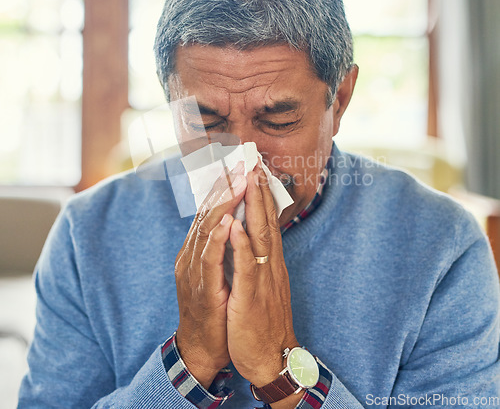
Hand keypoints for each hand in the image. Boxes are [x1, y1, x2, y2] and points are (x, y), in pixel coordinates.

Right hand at [175, 161, 246, 388]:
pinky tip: (227, 222)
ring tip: (236, 181)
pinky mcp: (202, 290)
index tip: (238, 163)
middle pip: (207, 214)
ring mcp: (194, 272)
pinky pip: (209, 262)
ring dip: (222, 205)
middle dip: (224, 186)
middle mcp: (192, 255)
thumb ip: (221, 243)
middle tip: (239, 162)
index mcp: (198, 249)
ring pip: (206, 231)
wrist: (204, 347)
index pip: (210, 210)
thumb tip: (234, 216)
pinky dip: (217, 240)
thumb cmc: (216, 305)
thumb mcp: (218, 269)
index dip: (223, 185)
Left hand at [226, 159, 298, 387]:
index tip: (254, 167)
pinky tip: (236, 225)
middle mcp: (269, 263)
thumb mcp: (261, 281)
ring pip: (259, 236)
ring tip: (248, 178)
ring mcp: (262, 278)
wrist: (271, 356)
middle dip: (258, 188)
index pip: (265, 219)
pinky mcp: (252, 296)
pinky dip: (242, 245)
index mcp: (268, 259)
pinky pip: (247, 267)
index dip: (260, 192)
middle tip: (253, 159)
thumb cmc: (262, 317)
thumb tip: (250, 233)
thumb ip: (257, 256)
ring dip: (254, 206)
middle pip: (265, 219)